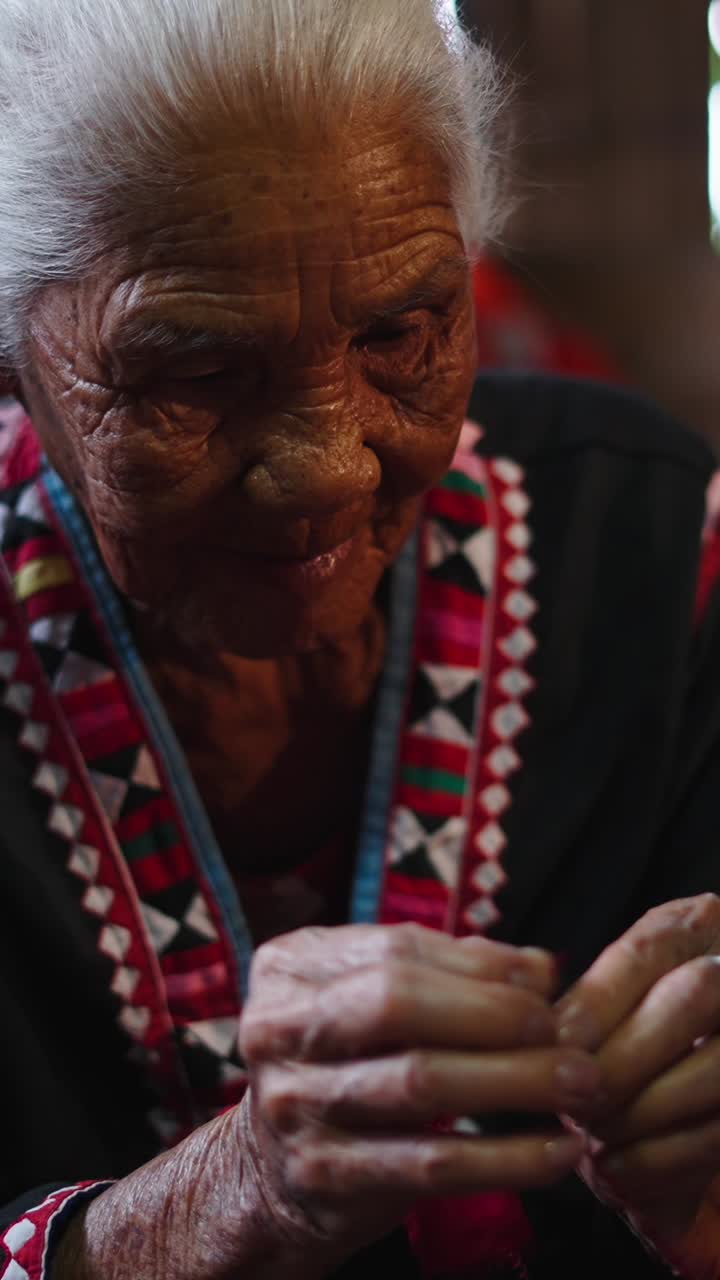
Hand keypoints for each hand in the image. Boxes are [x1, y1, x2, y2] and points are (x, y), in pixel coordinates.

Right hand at [54, 924, 596, 1279]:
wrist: (269, 1171)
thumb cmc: (344, 1062)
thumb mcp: (372, 1000)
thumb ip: (450, 973)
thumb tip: (540, 967)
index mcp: (290, 967)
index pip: (398, 951)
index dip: (481, 964)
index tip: (544, 982)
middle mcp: (278, 1029)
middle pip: (397, 1006)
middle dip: (495, 1015)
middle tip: (565, 1033)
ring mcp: (294, 1105)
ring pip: (421, 1083)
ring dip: (517, 1081)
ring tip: (580, 1084)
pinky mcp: (325, 1177)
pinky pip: (432, 1166)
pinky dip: (506, 1159)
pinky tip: (557, 1152)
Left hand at [556, 895, 719, 1265]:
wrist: (680, 1092)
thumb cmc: (632, 1034)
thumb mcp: (614, 1000)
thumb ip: (583, 1005)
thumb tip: (542, 1034)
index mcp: (692, 925)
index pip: (645, 952)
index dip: (599, 1002)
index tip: (556, 1046)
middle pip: (693, 997)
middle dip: (626, 1059)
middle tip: (576, 1100)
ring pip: (716, 1068)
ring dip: (644, 1112)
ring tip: (594, 1135)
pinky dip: (664, 1157)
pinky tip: (618, 1167)